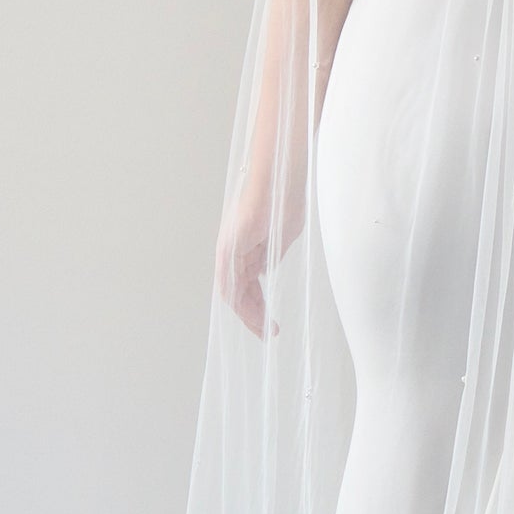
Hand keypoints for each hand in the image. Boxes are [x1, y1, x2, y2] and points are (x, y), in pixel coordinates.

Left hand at [216, 173, 301, 338]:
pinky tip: (255, 315)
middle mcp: (233, 250)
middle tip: (268, 334)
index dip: (257, 307)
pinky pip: (231, 282)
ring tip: (266, 331)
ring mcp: (229, 248)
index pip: (247, 285)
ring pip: (233, 292)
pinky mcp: (230, 247)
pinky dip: (241, 301)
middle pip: (239, 293)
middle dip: (254, 316)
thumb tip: (268, 269)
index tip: (270, 323)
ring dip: (249, 314)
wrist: (280, 179)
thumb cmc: (284, 199)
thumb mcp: (282, 235)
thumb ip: (273, 254)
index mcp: (245, 247)